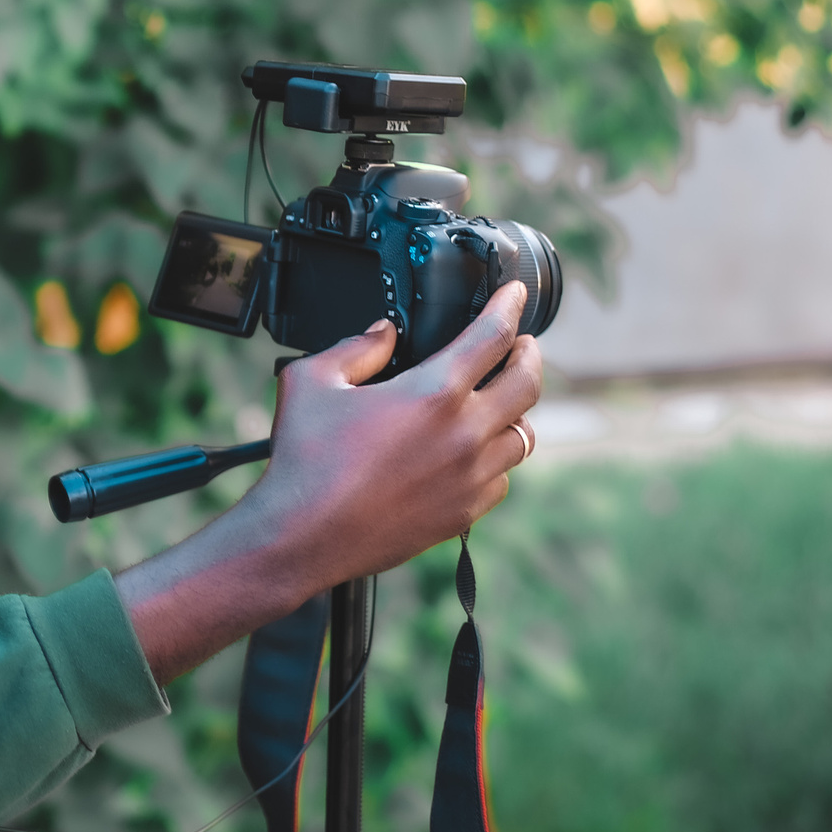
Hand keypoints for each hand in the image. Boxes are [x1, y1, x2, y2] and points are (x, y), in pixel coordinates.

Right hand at [116, 282, 540, 680]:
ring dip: (516, 410)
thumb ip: (356, 347)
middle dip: (529, 354)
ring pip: (522, 435)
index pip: (493, 335)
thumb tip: (385, 334)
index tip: (515, 294)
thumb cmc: (304, 459)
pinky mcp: (463, 513)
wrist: (302, 536)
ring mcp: (470, 478)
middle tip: (522, 344)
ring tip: (501, 399)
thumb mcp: (312, 381)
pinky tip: (475, 452)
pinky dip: (496, 459)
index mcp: (433, 392)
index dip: (509, 306)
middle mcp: (464, 433)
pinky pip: (501, 479)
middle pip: (527, 382)